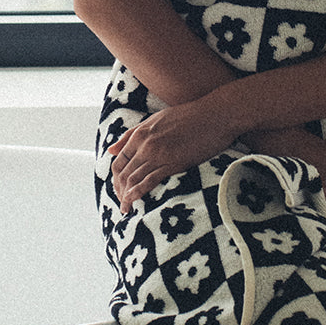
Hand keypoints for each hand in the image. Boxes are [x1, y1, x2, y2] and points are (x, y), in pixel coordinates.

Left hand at [109, 97, 237, 212]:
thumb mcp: (155, 120)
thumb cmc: (188, 116)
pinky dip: (138, 193)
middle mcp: (145, 144)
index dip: (115, 178)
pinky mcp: (173, 163)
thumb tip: (110, 150)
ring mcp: (158, 154)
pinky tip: (134, 202)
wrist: (215, 115)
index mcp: (140, 133)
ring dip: (126, 196)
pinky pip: (150, 181)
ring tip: (126, 209)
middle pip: (123, 172)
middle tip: (122, 204)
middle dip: (119, 191)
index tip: (119, 189)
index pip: (119, 161)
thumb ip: (131, 135)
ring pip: (134, 178)